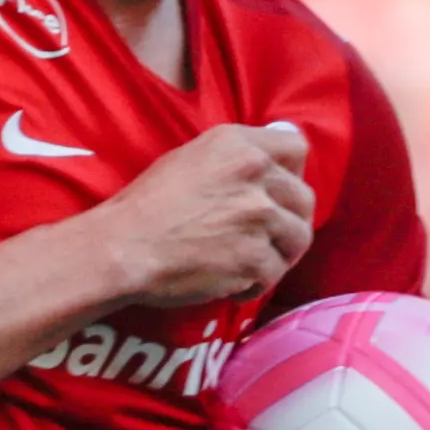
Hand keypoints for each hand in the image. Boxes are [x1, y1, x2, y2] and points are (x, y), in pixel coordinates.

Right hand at [98, 122, 312, 308]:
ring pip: (298, 239)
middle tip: (268, 237)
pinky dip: (255, 283)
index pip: (297, 148)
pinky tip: (233, 283)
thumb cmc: (148, 204)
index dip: (292, 174)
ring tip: (252, 263)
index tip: (279, 192)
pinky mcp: (255, 258)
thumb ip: (235, 160)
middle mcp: (256, 174)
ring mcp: (259, 217)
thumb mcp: (192, 159)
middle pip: (305, 198)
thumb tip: (269, 171)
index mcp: (239, 145)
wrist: (124, 246)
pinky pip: (275, 274)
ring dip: (280, 254)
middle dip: (290, 220)